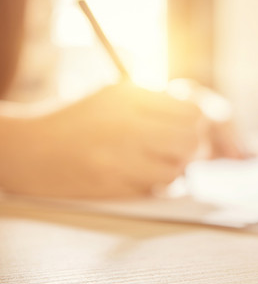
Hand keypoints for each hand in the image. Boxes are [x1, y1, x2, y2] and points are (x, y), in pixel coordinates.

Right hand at [0, 82, 201, 197]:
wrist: (30, 150)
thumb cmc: (78, 122)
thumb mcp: (115, 96)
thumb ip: (156, 102)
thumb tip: (201, 119)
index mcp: (130, 96)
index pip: (192, 111)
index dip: (198, 124)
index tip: (191, 130)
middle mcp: (127, 122)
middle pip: (191, 139)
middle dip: (193, 148)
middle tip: (178, 150)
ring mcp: (119, 154)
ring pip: (178, 167)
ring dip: (175, 169)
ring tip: (157, 162)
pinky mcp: (112, 182)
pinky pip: (155, 187)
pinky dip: (157, 184)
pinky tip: (142, 176)